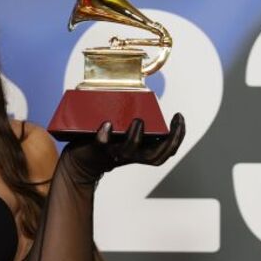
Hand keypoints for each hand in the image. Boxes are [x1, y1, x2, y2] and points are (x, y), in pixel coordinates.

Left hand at [58, 113, 186, 185]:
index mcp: (142, 152)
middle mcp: (131, 156)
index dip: (178, 136)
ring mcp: (114, 154)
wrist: (81, 162)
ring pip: (130, 151)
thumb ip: (134, 122)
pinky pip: (101, 145)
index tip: (178, 116)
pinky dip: (104, 136)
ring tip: (138, 120)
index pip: (167, 150)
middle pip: (156, 156)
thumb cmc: (107, 144)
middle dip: (169, 139)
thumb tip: (142, 98)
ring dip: (136, 137)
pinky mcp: (96, 150)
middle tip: (172, 119)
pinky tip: (106, 125)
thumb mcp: (126, 133)